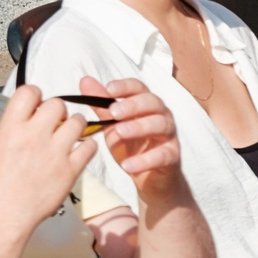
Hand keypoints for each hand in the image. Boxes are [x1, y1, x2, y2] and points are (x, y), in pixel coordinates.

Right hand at [0, 83, 93, 242]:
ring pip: (78, 121)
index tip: (36, 105)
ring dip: (75, 124)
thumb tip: (29, 112)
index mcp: (11, 128)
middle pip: (57, 104)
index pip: (29, 92)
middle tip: (54, 122)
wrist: (5, 213)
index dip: (35, 95)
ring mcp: (55, 153)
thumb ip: (13, 126)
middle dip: (57, 110)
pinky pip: (90, 147)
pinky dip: (87, 146)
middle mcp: (34, 136)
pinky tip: (77, 151)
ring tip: (68, 135)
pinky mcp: (70, 170)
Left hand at [83, 76, 187, 194]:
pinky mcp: (172, 156)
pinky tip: (127, 165)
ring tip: (120, 132)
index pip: (138, 87)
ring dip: (139, 127)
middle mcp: (161, 115)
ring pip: (160, 125)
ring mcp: (168, 135)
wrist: (149, 176)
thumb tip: (85, 80)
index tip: (109, 89)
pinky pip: (162, 155)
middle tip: (113, 112)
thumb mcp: (112, 124)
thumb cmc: (131, 144)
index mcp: (145, 104)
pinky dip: (145, 160)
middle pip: (152, 102)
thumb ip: (101, 104)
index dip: (125, 86)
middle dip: (132, 105)